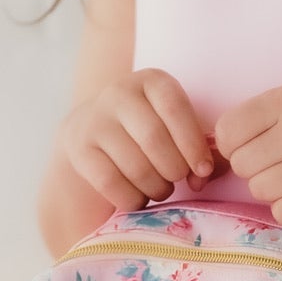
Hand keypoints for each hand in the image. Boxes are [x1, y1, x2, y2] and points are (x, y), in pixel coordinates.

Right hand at [60, 68, 214, 212]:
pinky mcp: (79, 149)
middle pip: (153, 139)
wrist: (91, 132)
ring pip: (135, 166)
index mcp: (151, 81)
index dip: (193, 145)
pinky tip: (138, 198)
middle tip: (176, 180)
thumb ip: (195, 149)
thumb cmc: (145, 132)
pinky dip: (132, 199)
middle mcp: (119, 93)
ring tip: (160, 190)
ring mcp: (95, 120)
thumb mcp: (173, 126)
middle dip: (173, 170)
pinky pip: (111, 183)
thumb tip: (202, 177)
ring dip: (156, 188)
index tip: (202, 171)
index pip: (175, 109)